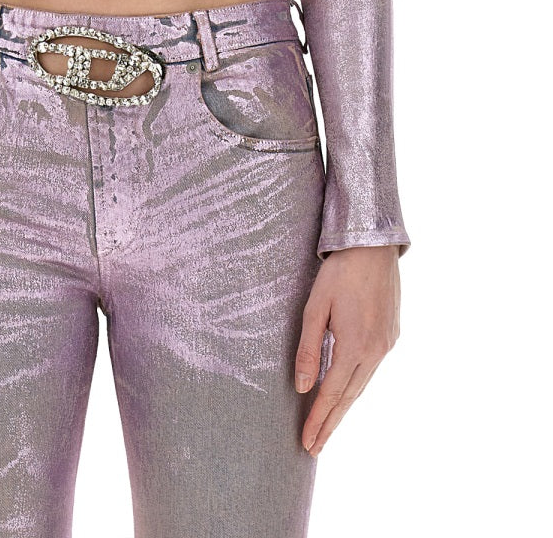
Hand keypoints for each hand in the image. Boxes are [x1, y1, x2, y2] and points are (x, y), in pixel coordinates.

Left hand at [294, 245, 401, 455]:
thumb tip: (301, 386)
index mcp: (355, 346)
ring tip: (326, 426)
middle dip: (330, 423)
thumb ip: (308, 348)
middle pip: (349, 397)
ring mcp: (387, 344)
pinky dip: (356, 385)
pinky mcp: (392, 335)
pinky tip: (345, 392)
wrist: (374, 246)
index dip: (318, 419)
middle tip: (314, 447)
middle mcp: (375, 351)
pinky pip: (371, 369)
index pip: (332, 394)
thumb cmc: (340, 273)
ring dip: (344, 407)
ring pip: (362, 385)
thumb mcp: (315, 307)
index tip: (307, 443)